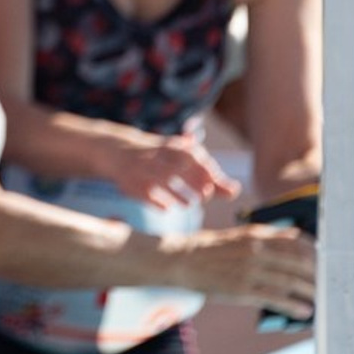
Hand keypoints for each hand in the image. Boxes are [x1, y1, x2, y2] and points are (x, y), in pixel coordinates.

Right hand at [109, 131, 239, 208]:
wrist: (118, 151)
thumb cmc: (161, 160)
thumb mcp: (182, 161)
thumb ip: (208, 177)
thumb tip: (235, 191)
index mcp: (171, 147)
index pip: (195, 157)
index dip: (209, 172)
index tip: (214, 186)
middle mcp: (156, 156)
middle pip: (180, 168)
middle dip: (196, 185)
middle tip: (203, 195)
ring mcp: (142, 169)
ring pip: (165, 182)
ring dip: (181, 197)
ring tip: (187, 203)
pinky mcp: (131, 183)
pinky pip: (149, 196)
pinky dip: (160, 203)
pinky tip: (166, 207)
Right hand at [170, 223, 315, 317]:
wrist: (183, 259)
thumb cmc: (212, 249)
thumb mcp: (239, 236)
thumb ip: (265, 240)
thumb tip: (294, 244)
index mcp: (255, 234)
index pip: (295, 240)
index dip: (315, 252)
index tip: (326, 261)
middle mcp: (255, 248)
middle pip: (298, 260)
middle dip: (317, 273)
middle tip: (329, 282)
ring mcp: (249, 269)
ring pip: (290, 280)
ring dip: (310, 291)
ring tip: (321, 299)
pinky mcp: (242, 288)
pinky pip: (274, 297)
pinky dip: (293, 305)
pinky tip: (304, 311)